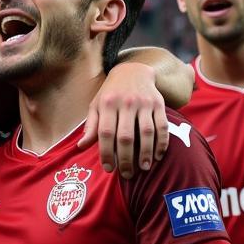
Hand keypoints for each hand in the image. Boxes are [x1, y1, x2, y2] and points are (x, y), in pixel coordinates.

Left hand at [78, 61, 167, 176]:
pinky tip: (158, 156)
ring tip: (144, 168)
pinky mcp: (159, 104)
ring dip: (146, 153)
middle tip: (127, 174)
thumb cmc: (110, 93)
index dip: (106, 152)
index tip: (108, 168)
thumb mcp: (96, 105)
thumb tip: (81, 147)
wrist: (133, 70)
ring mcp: (144, 103)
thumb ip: (91, 126)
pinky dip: (162, 142)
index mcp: (107, 103)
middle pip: (126, 136)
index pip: (105, 133)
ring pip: (146, 132)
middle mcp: (125, 103)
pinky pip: (162, 126)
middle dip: (126, 158)